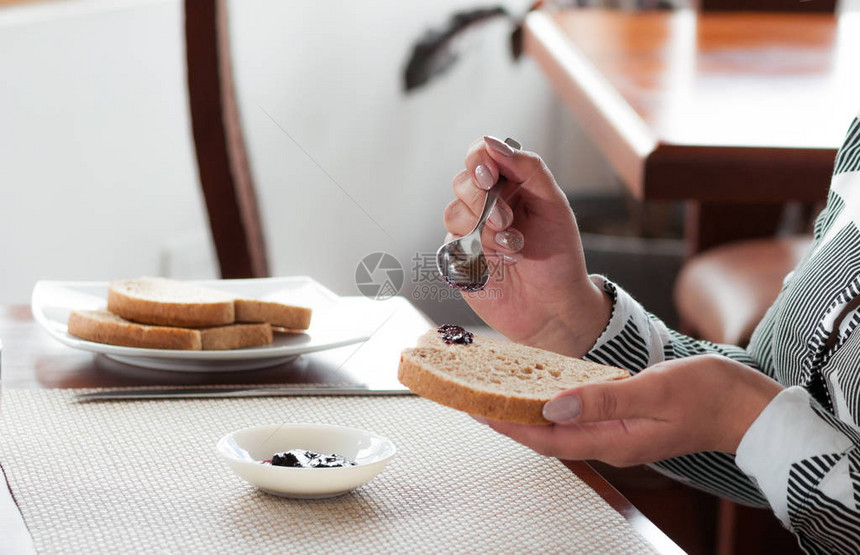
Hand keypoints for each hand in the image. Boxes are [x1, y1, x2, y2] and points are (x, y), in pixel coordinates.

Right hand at [443, 136, 610, 356]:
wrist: (555, 306)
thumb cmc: (559, 256)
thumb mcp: (554, 205)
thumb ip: (528, 169)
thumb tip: (493, 143)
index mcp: (508, 185)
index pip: (479, 156)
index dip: (479, 161)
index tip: (491, 177)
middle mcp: (484, 206)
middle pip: (461, 182)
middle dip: (483, 200)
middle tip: (508, 221)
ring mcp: (468, 233)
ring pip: (452, 213)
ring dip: (484, 230)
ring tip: (514, 249)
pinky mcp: (457, 260)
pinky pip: (451, 245)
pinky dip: (477, 253)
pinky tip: (501, 265)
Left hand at [482, 355, 783, 464]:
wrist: (747, 408)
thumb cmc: (709, 395)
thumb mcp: (655, 389)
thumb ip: (604, 398)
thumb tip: (553, 405)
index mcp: (614, 440)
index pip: (548, 438)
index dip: (509, 426)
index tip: (477, 411)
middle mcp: (610, 442)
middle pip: (547, 437)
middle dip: (509, 421)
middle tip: (475, 401)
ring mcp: (618, 435)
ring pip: (561, 429)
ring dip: (528, 415)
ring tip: (497, 396)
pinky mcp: (625, 422)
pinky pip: (579, 418)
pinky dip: (554, 407)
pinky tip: (542, 392)